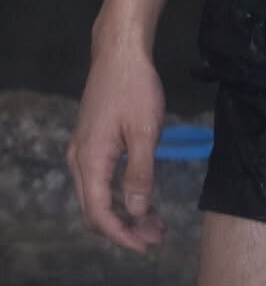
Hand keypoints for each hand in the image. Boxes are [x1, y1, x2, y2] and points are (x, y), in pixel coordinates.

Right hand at [67, 42, 167, 252]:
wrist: (120, 50)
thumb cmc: (135, 86)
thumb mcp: (146, 130)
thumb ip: (140, 173)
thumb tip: (135, 211)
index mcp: (90, 160)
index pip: (99, 213)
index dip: (122, 235)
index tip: (147, 244)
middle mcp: (79, 159)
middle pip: (95, 210)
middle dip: (125, 228)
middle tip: (156, 235)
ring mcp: (82, 149)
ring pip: (96, 195)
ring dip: (123, 211)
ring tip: (154, 220)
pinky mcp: (91, 141)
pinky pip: (99, 179)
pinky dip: (118, 193)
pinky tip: (140, 194)